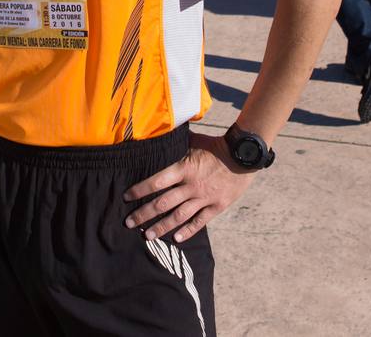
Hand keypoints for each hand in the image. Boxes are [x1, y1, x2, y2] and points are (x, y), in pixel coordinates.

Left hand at [123, 132, 252, 242]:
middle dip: (144, 214)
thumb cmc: (217, 146)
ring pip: (179, 216)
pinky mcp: (217, 206)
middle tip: (129, 222)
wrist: (244, 156)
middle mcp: (191, 185)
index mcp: (184, 168)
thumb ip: (177, 142)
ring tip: (147, 235)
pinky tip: (176, 239)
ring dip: (161, 226)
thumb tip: (160, 132)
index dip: (140, 190)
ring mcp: (204, 198)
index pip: (157, 182)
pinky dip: (187, 231)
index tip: (126, 197)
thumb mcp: (195, 141)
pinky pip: (199, 222)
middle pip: (163, 203)